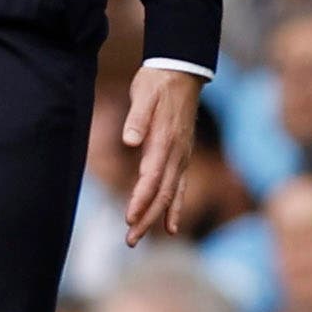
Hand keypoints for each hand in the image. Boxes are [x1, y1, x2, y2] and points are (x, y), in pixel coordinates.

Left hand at [120, 63, 203, 246]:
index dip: (141, 200)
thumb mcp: (143, 94)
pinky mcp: (182, 155)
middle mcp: (177, 153)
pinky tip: (171, 227)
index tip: (129, 218)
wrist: (182, 71)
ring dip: (156, 218)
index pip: (152, 178)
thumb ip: (137, 118)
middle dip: (146, 219)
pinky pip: (180, 187)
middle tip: (130, 241)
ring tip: (138, 238)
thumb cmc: (157, 82)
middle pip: (163, 194)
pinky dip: (175, 208)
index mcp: (164, 141)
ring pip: (171, 194)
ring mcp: (182, 156)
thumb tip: (130, 140)